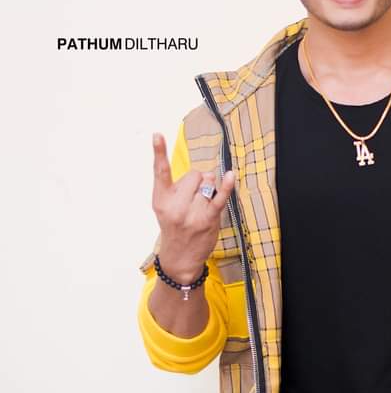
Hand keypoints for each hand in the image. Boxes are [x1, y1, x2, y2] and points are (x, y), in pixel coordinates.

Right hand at [151, 132, 234, 282]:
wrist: (180, 259)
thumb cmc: (175, 228)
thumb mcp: (167, 208)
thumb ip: (179, 189)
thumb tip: (209, 174)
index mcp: (161, 199)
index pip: (160, 171)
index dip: (159, 152)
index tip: (157, 134)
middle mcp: (174, 205)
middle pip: (195, 174)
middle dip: (199, 181)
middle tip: (194, 200)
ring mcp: (191, 213)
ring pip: (208, 182)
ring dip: (210, 189)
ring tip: (202, 206)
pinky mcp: (207, 219)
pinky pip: (219, 197)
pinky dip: (226, 185)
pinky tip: (231, 176)